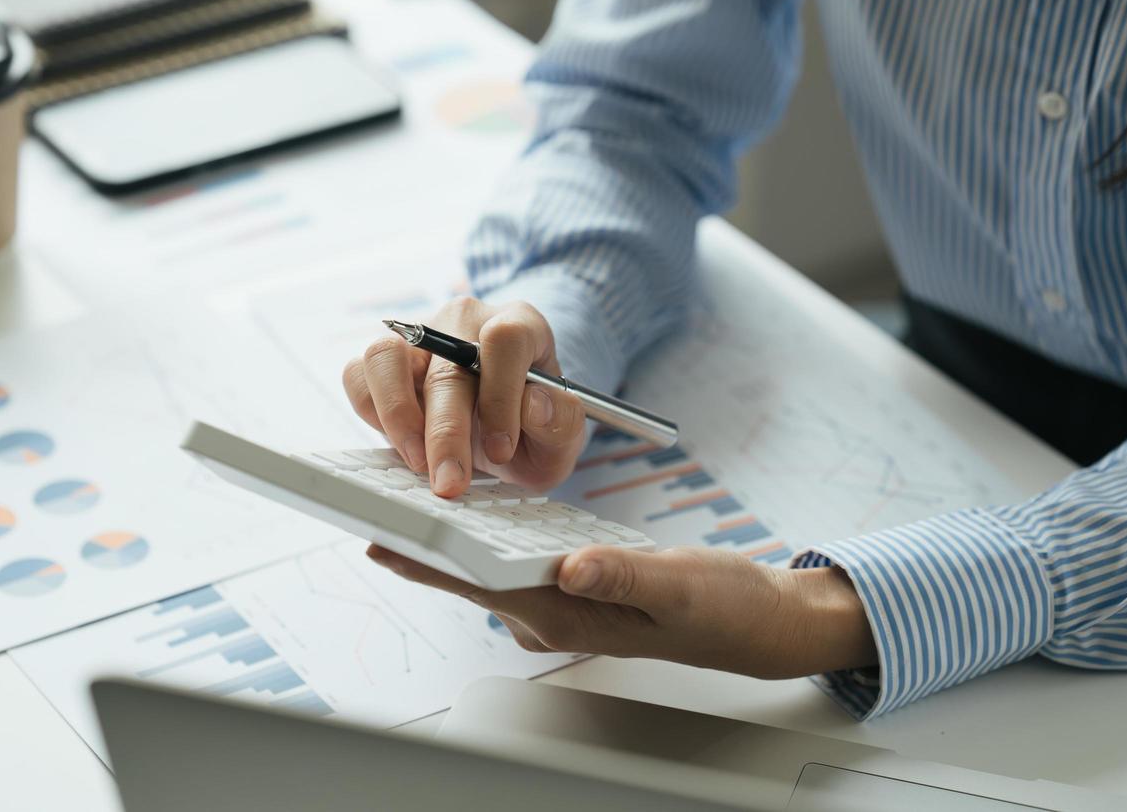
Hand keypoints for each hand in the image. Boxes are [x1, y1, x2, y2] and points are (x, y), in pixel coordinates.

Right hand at [342, 298, 585, 495]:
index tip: (502, 449)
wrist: (504, 431)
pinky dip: (372, 413)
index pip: (505, 339)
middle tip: (449, 483)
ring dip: (398, 416)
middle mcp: (464, 322)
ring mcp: (417, 336)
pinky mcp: (382, 360)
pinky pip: (358, 375)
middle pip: (446, 364)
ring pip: (386, 355)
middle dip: (446, 432)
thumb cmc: (533, 429)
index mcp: (519, 326)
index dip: (501, 395)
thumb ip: (561, 423)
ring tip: (417, 462)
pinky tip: (401, 444)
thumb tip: (535, 406)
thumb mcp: (562, 437)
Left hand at [368, 544, 876, 678]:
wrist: (756, 621)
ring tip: (407, 505)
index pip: (482, 586)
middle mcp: (555, 615)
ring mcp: (563, 603)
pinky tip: (473, 513)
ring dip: (452, 540)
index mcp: (570, 616)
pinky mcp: (575, 587)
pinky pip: (517, 562)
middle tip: (371, 512)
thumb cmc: (723, 607)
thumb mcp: (679, 585)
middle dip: (423, 547)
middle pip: (472, 578)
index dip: (428, 562)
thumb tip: (571, 565)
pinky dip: (489, 537)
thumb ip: (625, 574)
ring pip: (491, 569)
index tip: (379, 541)